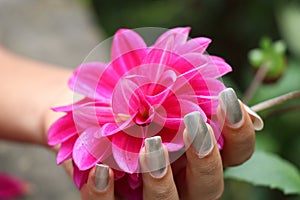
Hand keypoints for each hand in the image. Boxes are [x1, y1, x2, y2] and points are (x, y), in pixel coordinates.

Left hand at [79, 88, 262, 199]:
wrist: (90, 104)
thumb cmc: (137, 93)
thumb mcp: (166, 87)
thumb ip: (198, 93)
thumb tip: (234, 102)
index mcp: (198, 150)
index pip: (236, 153)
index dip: (240, 133)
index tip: (227, 98)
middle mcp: (180, 176)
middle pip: (210, 187)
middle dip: (206, 159)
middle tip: (192, 123)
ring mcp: (148, 191)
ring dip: (161, 181)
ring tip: (150, 147)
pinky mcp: (114, 196)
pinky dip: (104, 192)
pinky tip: (100, 169)